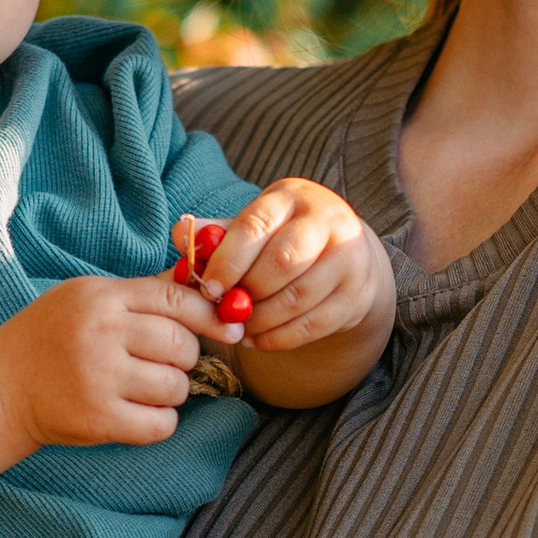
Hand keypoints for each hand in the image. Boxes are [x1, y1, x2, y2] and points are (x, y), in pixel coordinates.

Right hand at [0, 270, 209, 450]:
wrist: (2, 383)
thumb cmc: (53, 334)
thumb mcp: (89, 296)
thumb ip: (142, 293)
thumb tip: (203, 285)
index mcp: (103, 298)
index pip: (176, 300)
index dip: (211, 316)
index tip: (230, 328)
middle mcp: (102, 334)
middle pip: (181, 346)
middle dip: (186, 357)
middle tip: (168, 362)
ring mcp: (99, 379)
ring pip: (176, 387)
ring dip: (172, 391)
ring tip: (148, 387)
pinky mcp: (98, 420)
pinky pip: (160, 424)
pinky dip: (161, 421)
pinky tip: (143, 412)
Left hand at [177, 183, 394, 360]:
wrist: (344, 258)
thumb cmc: (282, 240)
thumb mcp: (254, 228)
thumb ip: (217, 234)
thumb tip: (180, 233)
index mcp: (293, 196)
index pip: (257, 225)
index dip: (228, 260)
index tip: (207, 288)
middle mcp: (328, 220)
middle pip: (283, 261)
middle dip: (247, 292)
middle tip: (223, 311)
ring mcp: (349, 259)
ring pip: (298, 298)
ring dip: (260, 320)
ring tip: (238, 328)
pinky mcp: (357, 296)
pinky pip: (313, 325)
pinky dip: (279, 338)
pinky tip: (257, 340)